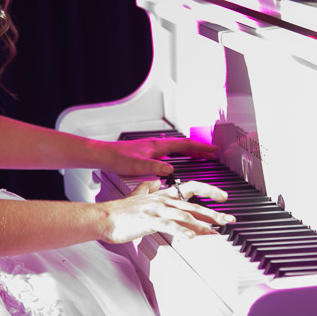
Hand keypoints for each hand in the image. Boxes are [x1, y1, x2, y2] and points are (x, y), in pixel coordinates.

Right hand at [97, 179, 234, 243]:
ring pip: (185, 215)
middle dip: (213, 213)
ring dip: (203, 224)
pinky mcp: (149, 221)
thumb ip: (147, 188)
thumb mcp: (137, 195)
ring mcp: (156, 210)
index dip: (209, 190)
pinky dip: (182, 231)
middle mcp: (162, 200)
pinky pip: (169, 226)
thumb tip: (153, 182)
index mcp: (162, 195)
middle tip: (229, 219)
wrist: (104, 217)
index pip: (190, 187)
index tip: (223, 197)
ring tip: (215, 231)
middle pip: (193, 205)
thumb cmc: (121, 211)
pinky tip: (192, 237)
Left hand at [101, 137, 217, 176]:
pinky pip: (170, 152)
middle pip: (183, 145)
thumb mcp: (137, 165)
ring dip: (190, 151)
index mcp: (157, 146)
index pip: (184, 144)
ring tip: (200, 156)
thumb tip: (170, 171)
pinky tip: (177, 162)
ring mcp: (153, 149)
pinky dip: (179, 155)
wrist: (104, 155)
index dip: (200, 147)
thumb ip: (154, 167)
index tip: (212, 149)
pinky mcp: (148, 153)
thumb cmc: (117, 158)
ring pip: (177, 148)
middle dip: (198, 148)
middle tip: (211, 152)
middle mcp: (157, 145)